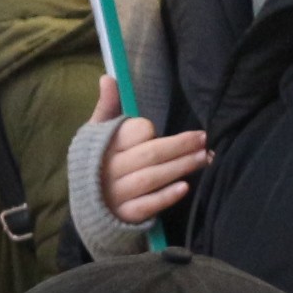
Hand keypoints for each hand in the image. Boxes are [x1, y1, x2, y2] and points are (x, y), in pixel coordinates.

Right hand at [89, 74, 206, 224]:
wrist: (89, 207)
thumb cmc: (98, 163)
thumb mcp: (96, 134)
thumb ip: (107, 106)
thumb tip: (109, 77)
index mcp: (103, 146)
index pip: (130, 134)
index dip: (147, 130)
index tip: (156, 129)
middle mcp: (110, 170)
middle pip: (149, 155)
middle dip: (179, 146)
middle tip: (203, 139)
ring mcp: (118, 194)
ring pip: (152, 178)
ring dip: (180, 167)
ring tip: (203, 158)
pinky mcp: (127, 215)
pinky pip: (148, 205)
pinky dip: (166, 196)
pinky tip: (185, 187)